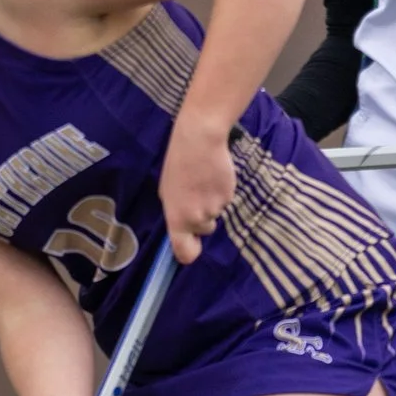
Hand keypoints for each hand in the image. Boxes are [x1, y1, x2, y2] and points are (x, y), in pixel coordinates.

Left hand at [158, 118, 234, 264]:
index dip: (189, 254)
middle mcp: (196, 218)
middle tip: (196, 195)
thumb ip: (176, 213)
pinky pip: (226, 200)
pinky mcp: (229, 196)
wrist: (199, 141)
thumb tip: (184, 227)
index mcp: (176, 218)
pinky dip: (221, 192)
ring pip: (216, 213)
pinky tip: (213, 176)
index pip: (184, 252)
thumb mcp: (167, 192)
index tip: (192, 248)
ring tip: (203, 181)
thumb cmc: (178, 164)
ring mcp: (215, 208)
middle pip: (204, 229)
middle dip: (202, 217)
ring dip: (212, 201)